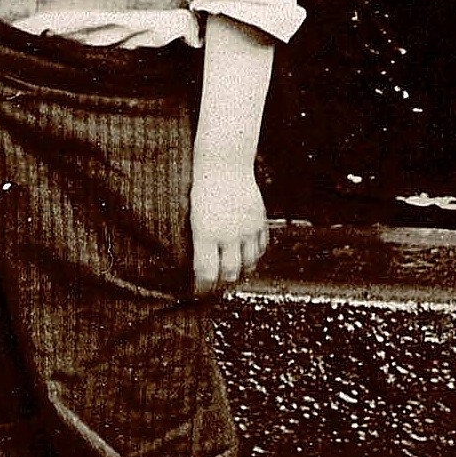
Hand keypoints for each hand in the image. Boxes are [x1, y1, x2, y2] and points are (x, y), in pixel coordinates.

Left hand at [191, 162, 271, 295]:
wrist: (225, 163)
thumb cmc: (203, 187)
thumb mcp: (193, 217)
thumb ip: (199, 242)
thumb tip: (199, 266)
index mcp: (207, 233)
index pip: (207, 273)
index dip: (203, 289)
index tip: (199, 293)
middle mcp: (229, 234)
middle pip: (230, 273)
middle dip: (222, 285)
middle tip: (216, 288)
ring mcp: (247, 228)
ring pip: (249, 263)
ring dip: (240, 272)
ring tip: (232, 274)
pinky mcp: (260, 220)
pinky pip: (261, 247)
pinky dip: (254, 256)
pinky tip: (247, 256)